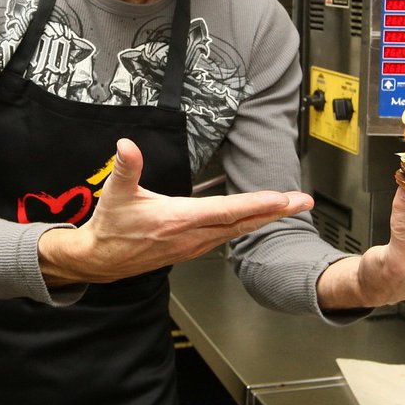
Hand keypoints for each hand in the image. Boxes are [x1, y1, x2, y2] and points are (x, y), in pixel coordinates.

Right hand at [38, 138, 312, 284]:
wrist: (101, 260)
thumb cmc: (111, 227)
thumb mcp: (116, 193)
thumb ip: (127, 167)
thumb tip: (126, 144)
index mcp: (178, 220)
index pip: (226, 211)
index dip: (257, 204)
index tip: (281, 198)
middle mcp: (192, 235)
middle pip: (243, 222)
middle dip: (276, 212)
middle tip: (303, 201)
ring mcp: (194, 244)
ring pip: (238, 231)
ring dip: (265, 218)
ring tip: (289, 206)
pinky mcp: (192, 247)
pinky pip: (226, 234)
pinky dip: (245, 222)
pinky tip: (254, 212)